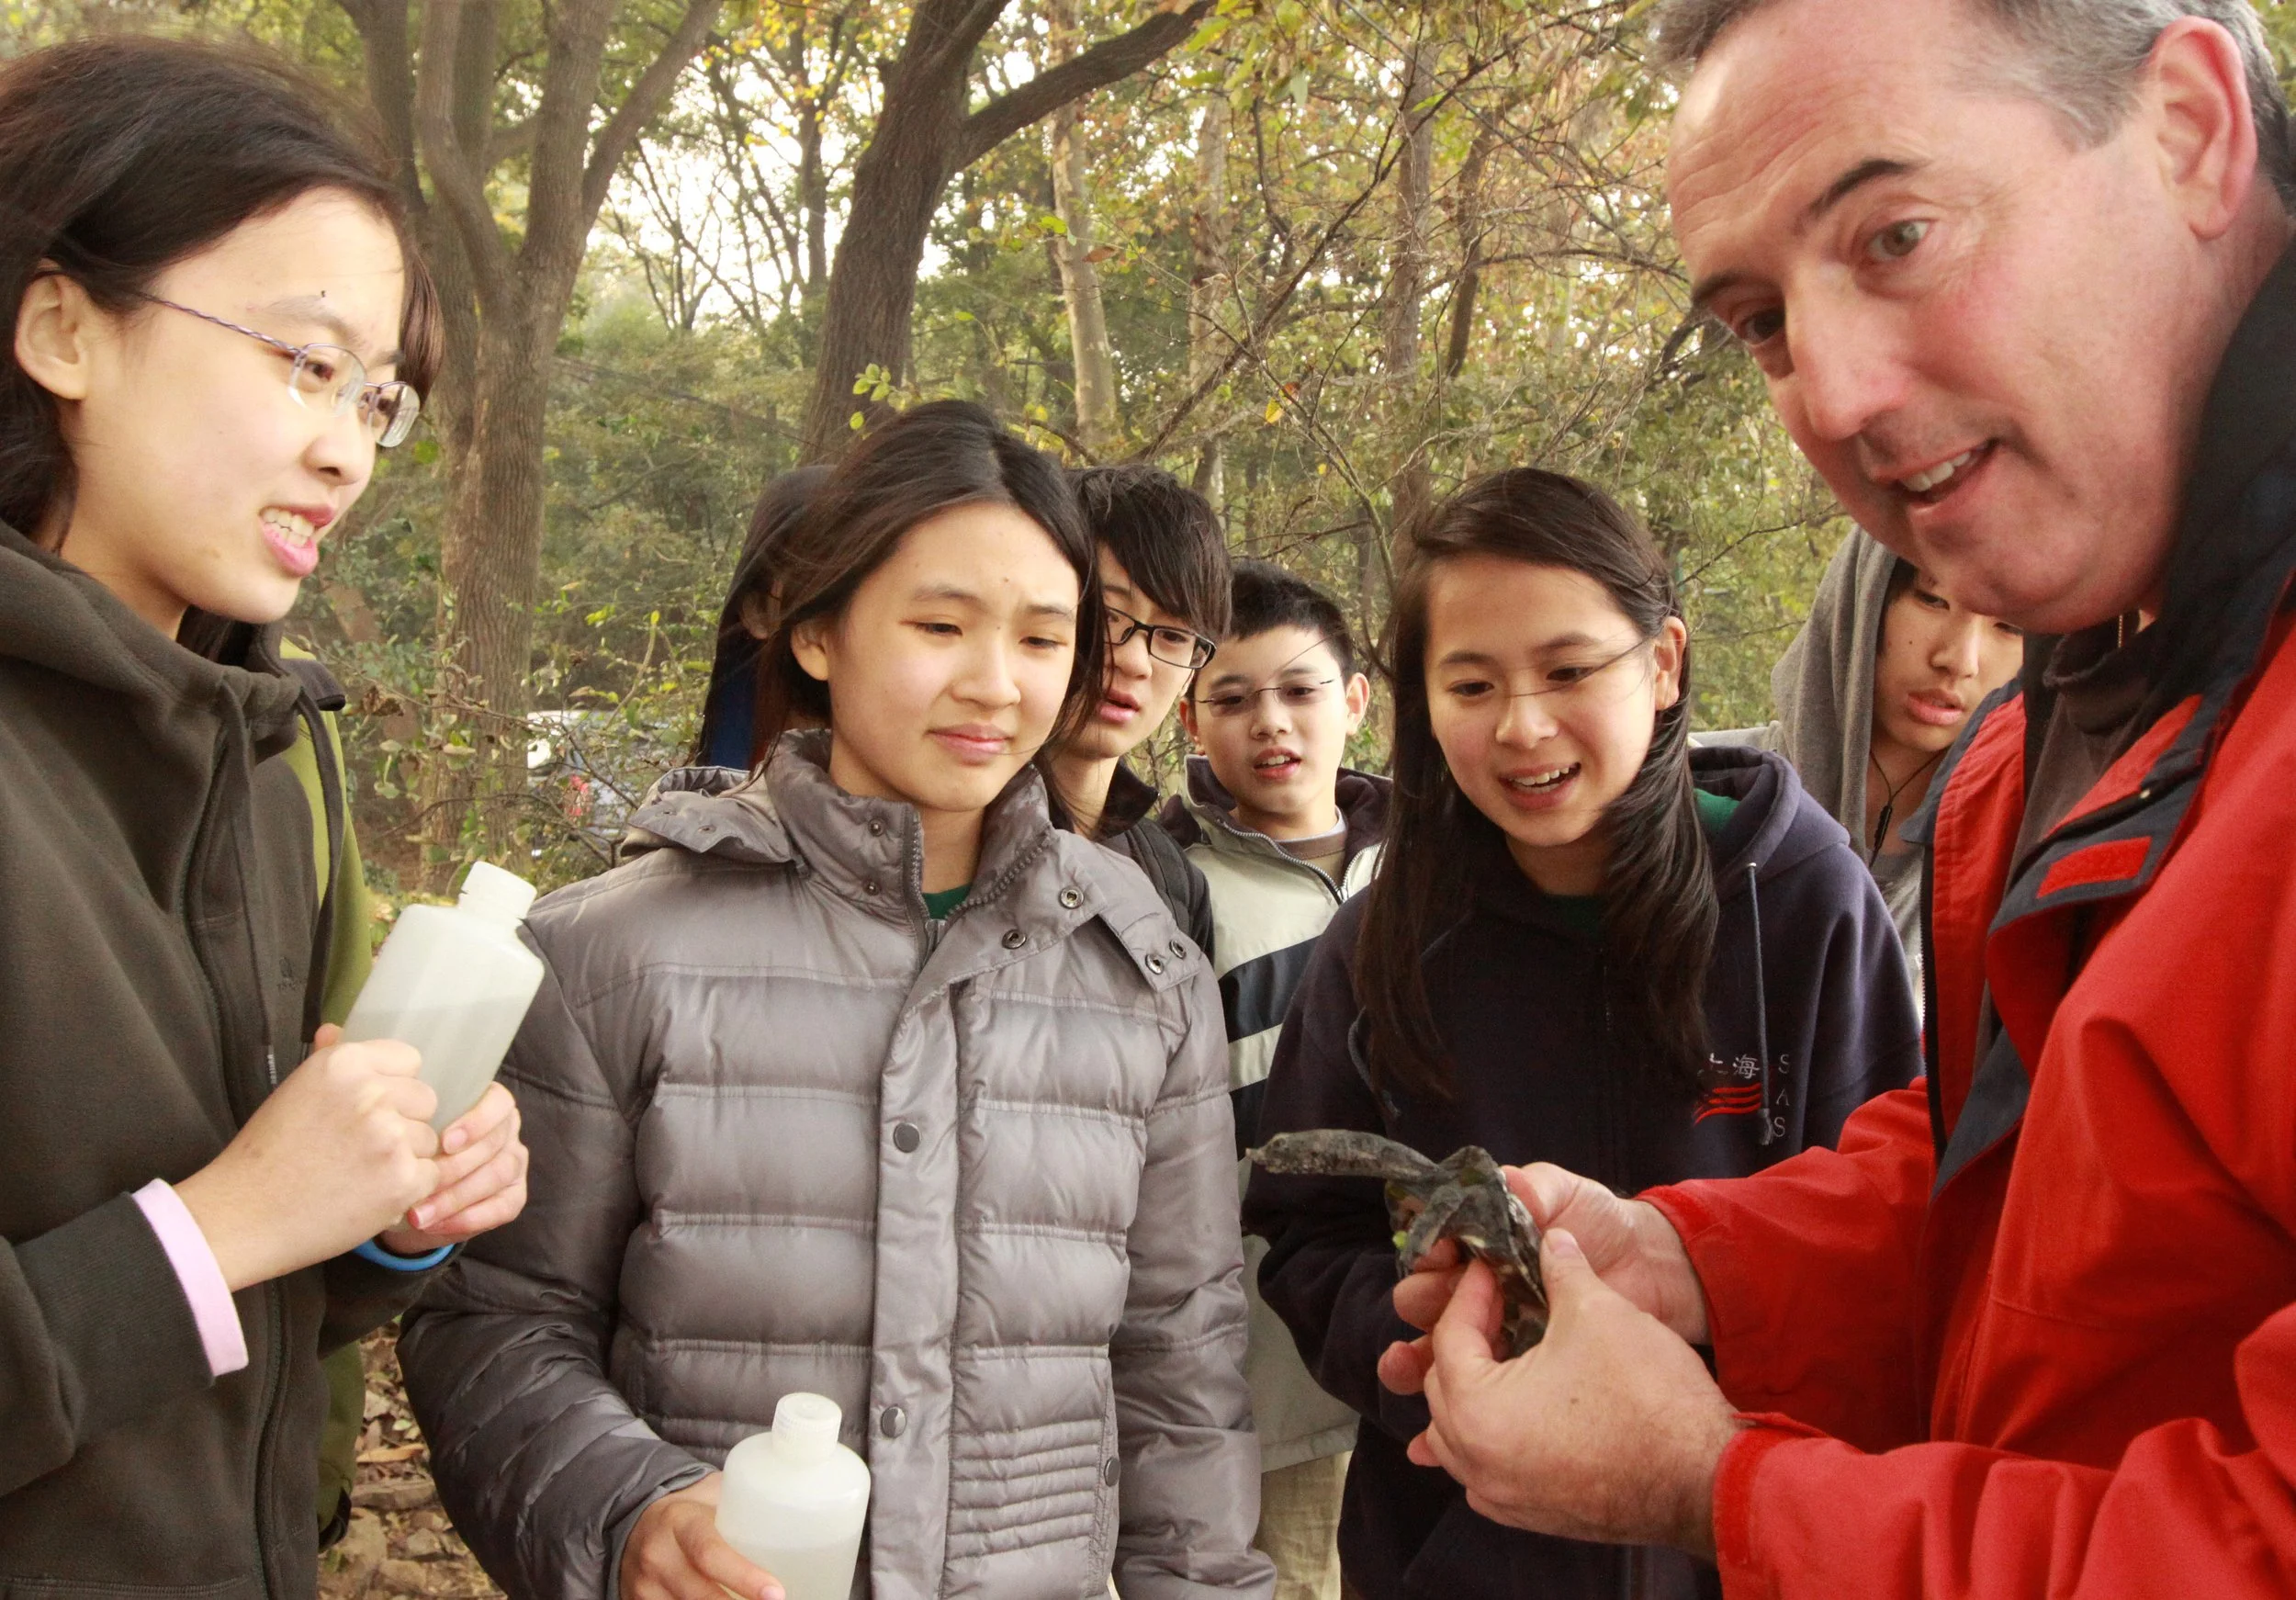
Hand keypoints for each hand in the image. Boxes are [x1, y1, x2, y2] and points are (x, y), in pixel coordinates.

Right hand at [175, 1025, 439, 1291]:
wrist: (244, 1216)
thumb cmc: (266, 1156)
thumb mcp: (294, 1093)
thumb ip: (328, 1060)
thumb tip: (336, 1028)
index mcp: (344, 1064)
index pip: (409, 1060)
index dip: (393, 1087)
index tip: (370, 1109)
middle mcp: (371, 1093)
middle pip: (425, 1099)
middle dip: (404, 1122)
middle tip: (361, 1147)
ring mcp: (390, 1137)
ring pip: (429, 1139)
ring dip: (405, 1158)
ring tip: (359, 1174)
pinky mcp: (402, 1179)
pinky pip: (431, 1175)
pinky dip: (408, 1189)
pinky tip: (369, 1194)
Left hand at [377, 1082, 528, 1252]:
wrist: (408, 1200)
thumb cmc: (411, 1154)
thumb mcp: (412, 1133)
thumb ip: (417, 1122)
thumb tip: (405, 1122)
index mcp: (487, 1105)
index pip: (498, 1102)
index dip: (476, 1122)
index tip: (446, 1142)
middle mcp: (506, 1131)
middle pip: (493, 1143)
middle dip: (455, 1167)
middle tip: (420, 1183)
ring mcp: (513, 1163)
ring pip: (497, 1174)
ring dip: (455, 1198)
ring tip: (420, 1213)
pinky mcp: (515, 1196)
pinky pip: (502, 1207)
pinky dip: (468, 1218)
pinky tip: (437, 1224)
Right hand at [622, 1476, 785, 1599]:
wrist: (634, 1518)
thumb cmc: (689, 1509)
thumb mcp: (711, 1496)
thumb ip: (745, 1503)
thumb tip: (801, 1509)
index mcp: (680, 1521)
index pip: (710, 1553)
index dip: (743, 1576)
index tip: (776, 1593)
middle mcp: (658, 1555)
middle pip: (700, 1594)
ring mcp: (645, 1585)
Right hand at [1378, 1162, 1707, 1400]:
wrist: (1651, 1273)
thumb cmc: (1602, 1225)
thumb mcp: (1567, 1196)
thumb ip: (1535, 1188)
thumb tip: (1505, 1181)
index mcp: (1478, 1250)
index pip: (1436, 1253)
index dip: (1431, 1252)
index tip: (1441, 1254)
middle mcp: (1477, 1295)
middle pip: (1426, 1305)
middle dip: (1418, 1306)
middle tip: (1422, 1309)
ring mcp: (1495, 1340)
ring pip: (1438, 1358)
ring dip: (1413, 1364)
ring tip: (1401, 1367)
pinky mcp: (1517, 1379)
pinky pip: (1474, 1403)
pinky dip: (1446, 1423)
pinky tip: (1427, 1439)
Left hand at [1409, 1234, 1741, 1558]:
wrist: (1704, 1478)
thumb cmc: (1646, 1397)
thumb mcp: (1598, 1311)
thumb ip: (1562, 1268)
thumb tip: (1553, 1238)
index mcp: (1476, 1410)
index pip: (1450, 1336)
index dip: (1472, 1292)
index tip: (1493, 1270)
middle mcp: (1476, 1463)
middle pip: (1445, 1385)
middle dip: (1466, 1339)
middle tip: (1499, 1305)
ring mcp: (1503, 1497)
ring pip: (1458, 1435)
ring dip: (1472, 1391)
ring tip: (1504, 1353)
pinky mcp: (1534, 1516)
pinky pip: (1488, 1473)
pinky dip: (1492, 1440)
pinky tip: (1517, 1414)